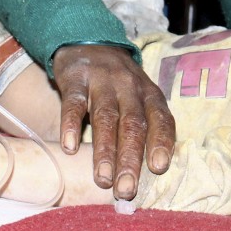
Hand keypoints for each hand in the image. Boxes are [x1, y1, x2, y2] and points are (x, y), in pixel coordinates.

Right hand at [52, 44, 174, 200]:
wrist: (87, 41)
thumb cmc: (118, 82)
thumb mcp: (137, 96)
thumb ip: (143, 126)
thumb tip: (148, 172)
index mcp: (149, 93)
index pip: (161, 118)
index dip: (161, 142)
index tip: (158, 168)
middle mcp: (129, 86)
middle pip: (133, 124)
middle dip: (131, 159)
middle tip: (126, 189)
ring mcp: (102, 81)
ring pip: (105, 117)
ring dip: (105, 150)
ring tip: (103, 178)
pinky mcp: (75, 78)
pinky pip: (74, 103)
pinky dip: (71, 125)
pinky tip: (69, 147)